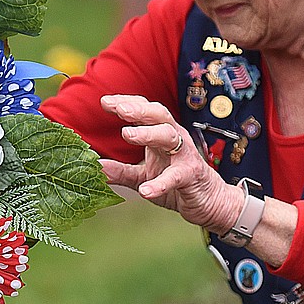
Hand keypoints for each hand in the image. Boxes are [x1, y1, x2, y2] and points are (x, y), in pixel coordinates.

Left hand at [98, 94, 243, 230]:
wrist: (209, 202)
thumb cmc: (176, 183)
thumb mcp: (143, 176)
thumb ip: (120, 171)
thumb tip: (94, 166)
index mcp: (160, 134)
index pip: (144, 111)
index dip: (126, 103)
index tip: (105, 102)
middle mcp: (174, 138)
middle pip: (158, 115)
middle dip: (138, 109)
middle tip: (119, 109)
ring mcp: (184, 155)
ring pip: (169, 136)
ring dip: (148, 133)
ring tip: (127, 134)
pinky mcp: (191, 176)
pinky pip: (176, 176)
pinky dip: (160, 183)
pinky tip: (145, 191)